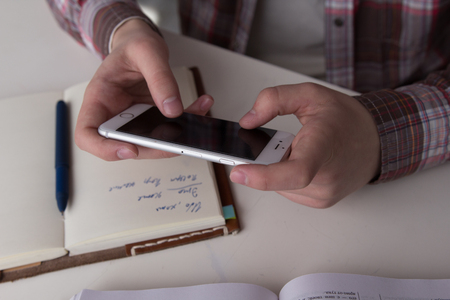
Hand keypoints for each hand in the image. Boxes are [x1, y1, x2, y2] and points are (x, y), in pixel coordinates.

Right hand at [74, 19, 212, 160]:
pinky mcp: (153, 120)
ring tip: (199, 111)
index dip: (105, 149)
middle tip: (178, 142)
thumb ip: (159, 77)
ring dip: (177, 136)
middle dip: (154, 147)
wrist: (141, 43)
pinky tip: (202, 106)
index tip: (130, 148)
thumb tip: (172, 109)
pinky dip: (188, 122)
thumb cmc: (133, 45)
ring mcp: (134, 121)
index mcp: (99, 98)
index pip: (88, 134)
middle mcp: (114, 114)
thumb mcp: (145, 50)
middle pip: (126, 145)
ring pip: (152, 142)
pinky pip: (169, 129)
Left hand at [230, 83, 380, 207]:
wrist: (375, 142)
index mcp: (323, 149)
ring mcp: (324, 194)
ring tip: (299, 150)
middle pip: (278, 176)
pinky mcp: (321, 202)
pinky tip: (302, 161)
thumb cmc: (347, 120)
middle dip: (268, 160)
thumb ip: (274, 100)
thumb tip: (248, 121)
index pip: (295, 172)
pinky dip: (287, 176)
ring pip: (280, 185)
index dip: (263, 176)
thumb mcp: (310, 95)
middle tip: (285, 141)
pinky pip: (289, 191)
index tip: (238, 172)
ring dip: (278, 168)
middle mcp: (325, 178)